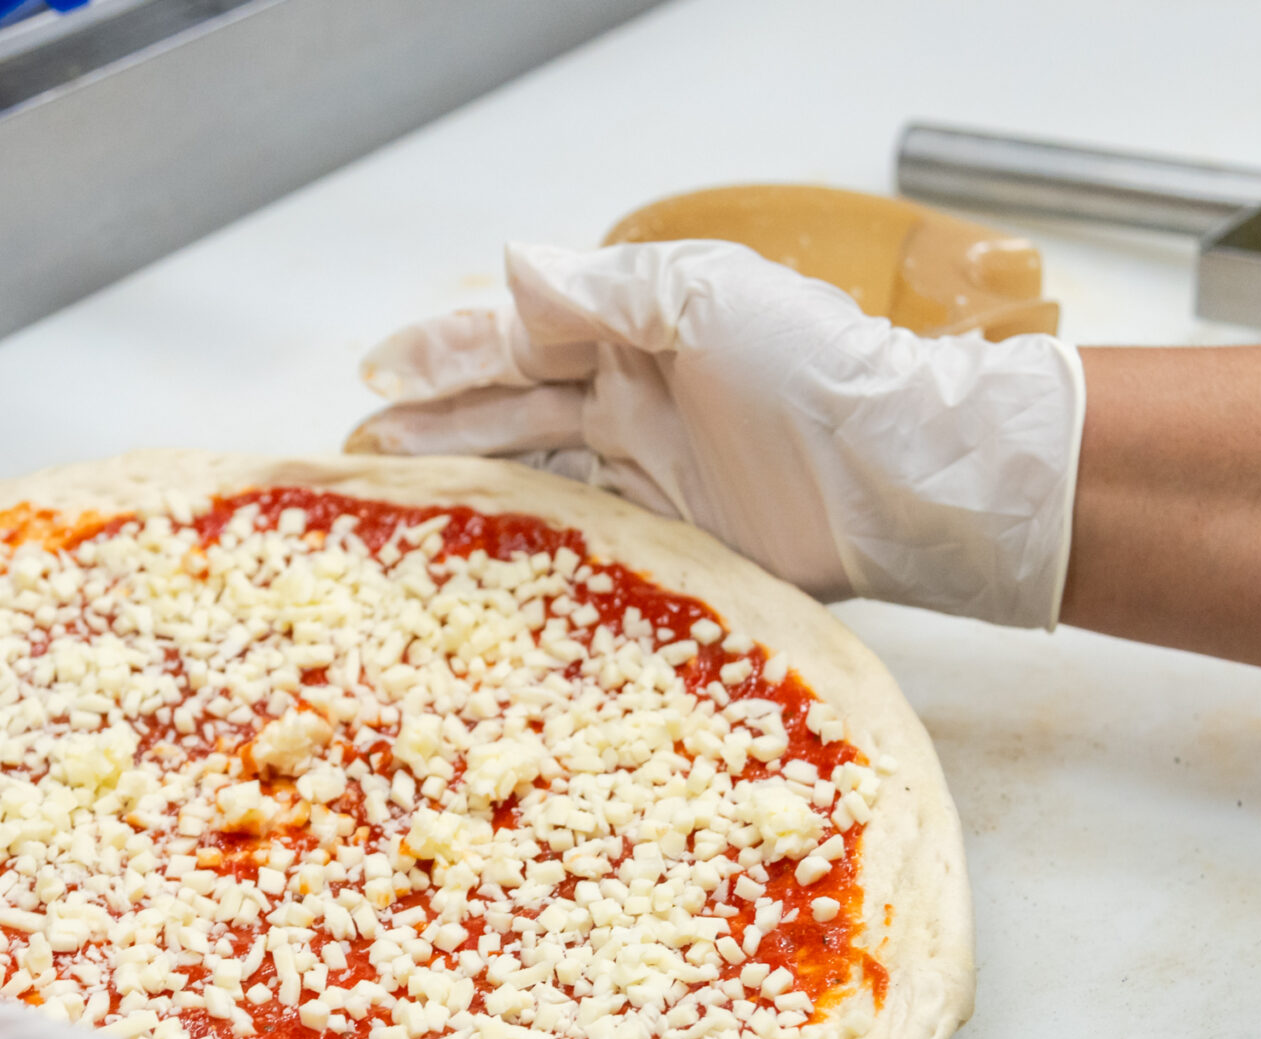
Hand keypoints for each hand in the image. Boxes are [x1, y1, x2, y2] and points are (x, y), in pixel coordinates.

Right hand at [348, 240, 1085, 628]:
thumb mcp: (704, 298)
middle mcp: (634, 395)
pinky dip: (528, 537)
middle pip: (510, 406)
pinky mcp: (674, 538)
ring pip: (535, 469)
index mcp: (635, 329)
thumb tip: (508, 267)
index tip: (376, 376)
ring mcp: (651, 468)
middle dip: (433, 422)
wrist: (899, 473)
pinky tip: (480, 549)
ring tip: (396, 493)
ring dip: (466, 477)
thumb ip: (602, 288)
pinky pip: (582, 533)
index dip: (443, 356)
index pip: (516, 338)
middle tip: (360, 447)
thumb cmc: (815, 368)